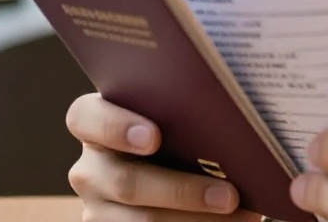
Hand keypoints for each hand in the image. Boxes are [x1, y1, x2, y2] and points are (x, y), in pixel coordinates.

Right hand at [66, 93, 263, 220]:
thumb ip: (186, 116)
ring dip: (195, 219)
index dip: (115, 125)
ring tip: (241, 215)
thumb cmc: (182, 138)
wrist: (174, 180)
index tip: (154, 137)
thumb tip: (233, 126)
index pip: (85, 117)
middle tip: (230, 195)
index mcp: (96, 124)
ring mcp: (97, 209)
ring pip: (142, 221)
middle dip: (183, 191)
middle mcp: (90, 169)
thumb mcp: (175, 123)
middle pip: (126, 182)